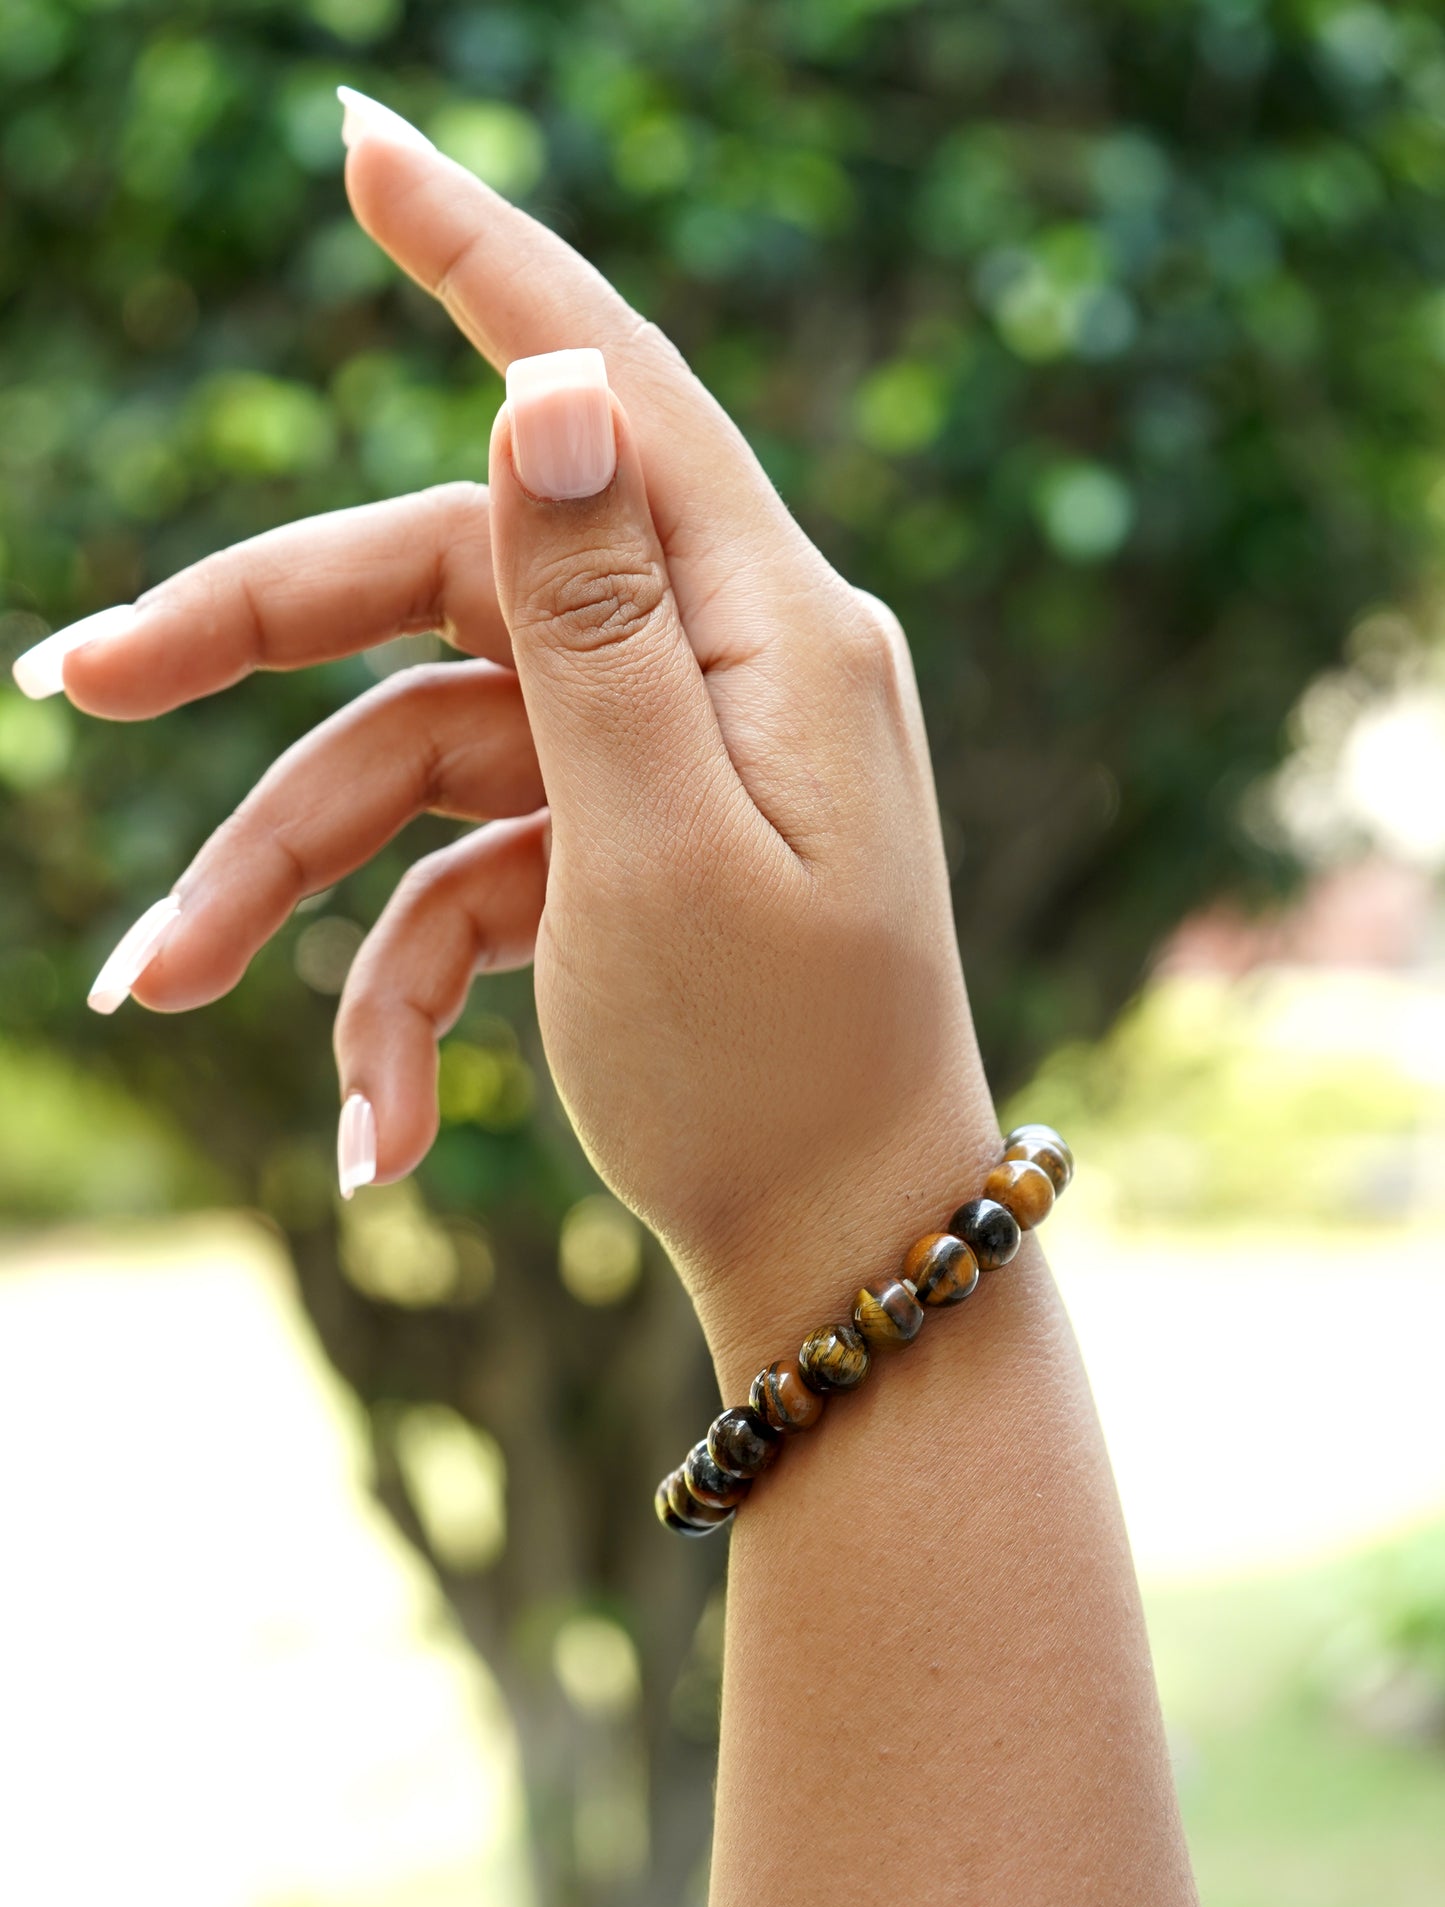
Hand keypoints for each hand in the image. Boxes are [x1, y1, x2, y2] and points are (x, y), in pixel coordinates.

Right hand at [18, 89, 995, 1377]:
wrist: (839, 1248)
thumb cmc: (779, 1072)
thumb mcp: (667, 847)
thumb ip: (600, 621)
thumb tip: (549, 386)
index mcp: (765, 626)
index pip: (606, 390)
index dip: (481, 261)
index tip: (361, 138)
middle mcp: (712, 665)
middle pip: (443, 586)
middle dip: (253, 644)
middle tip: (69, 677)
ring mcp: (654, 765)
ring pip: (415, 759)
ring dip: (286, 882)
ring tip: (162, 987)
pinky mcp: (609, 856)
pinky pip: (459, 880)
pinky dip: (399, 991)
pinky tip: (379, 1138)